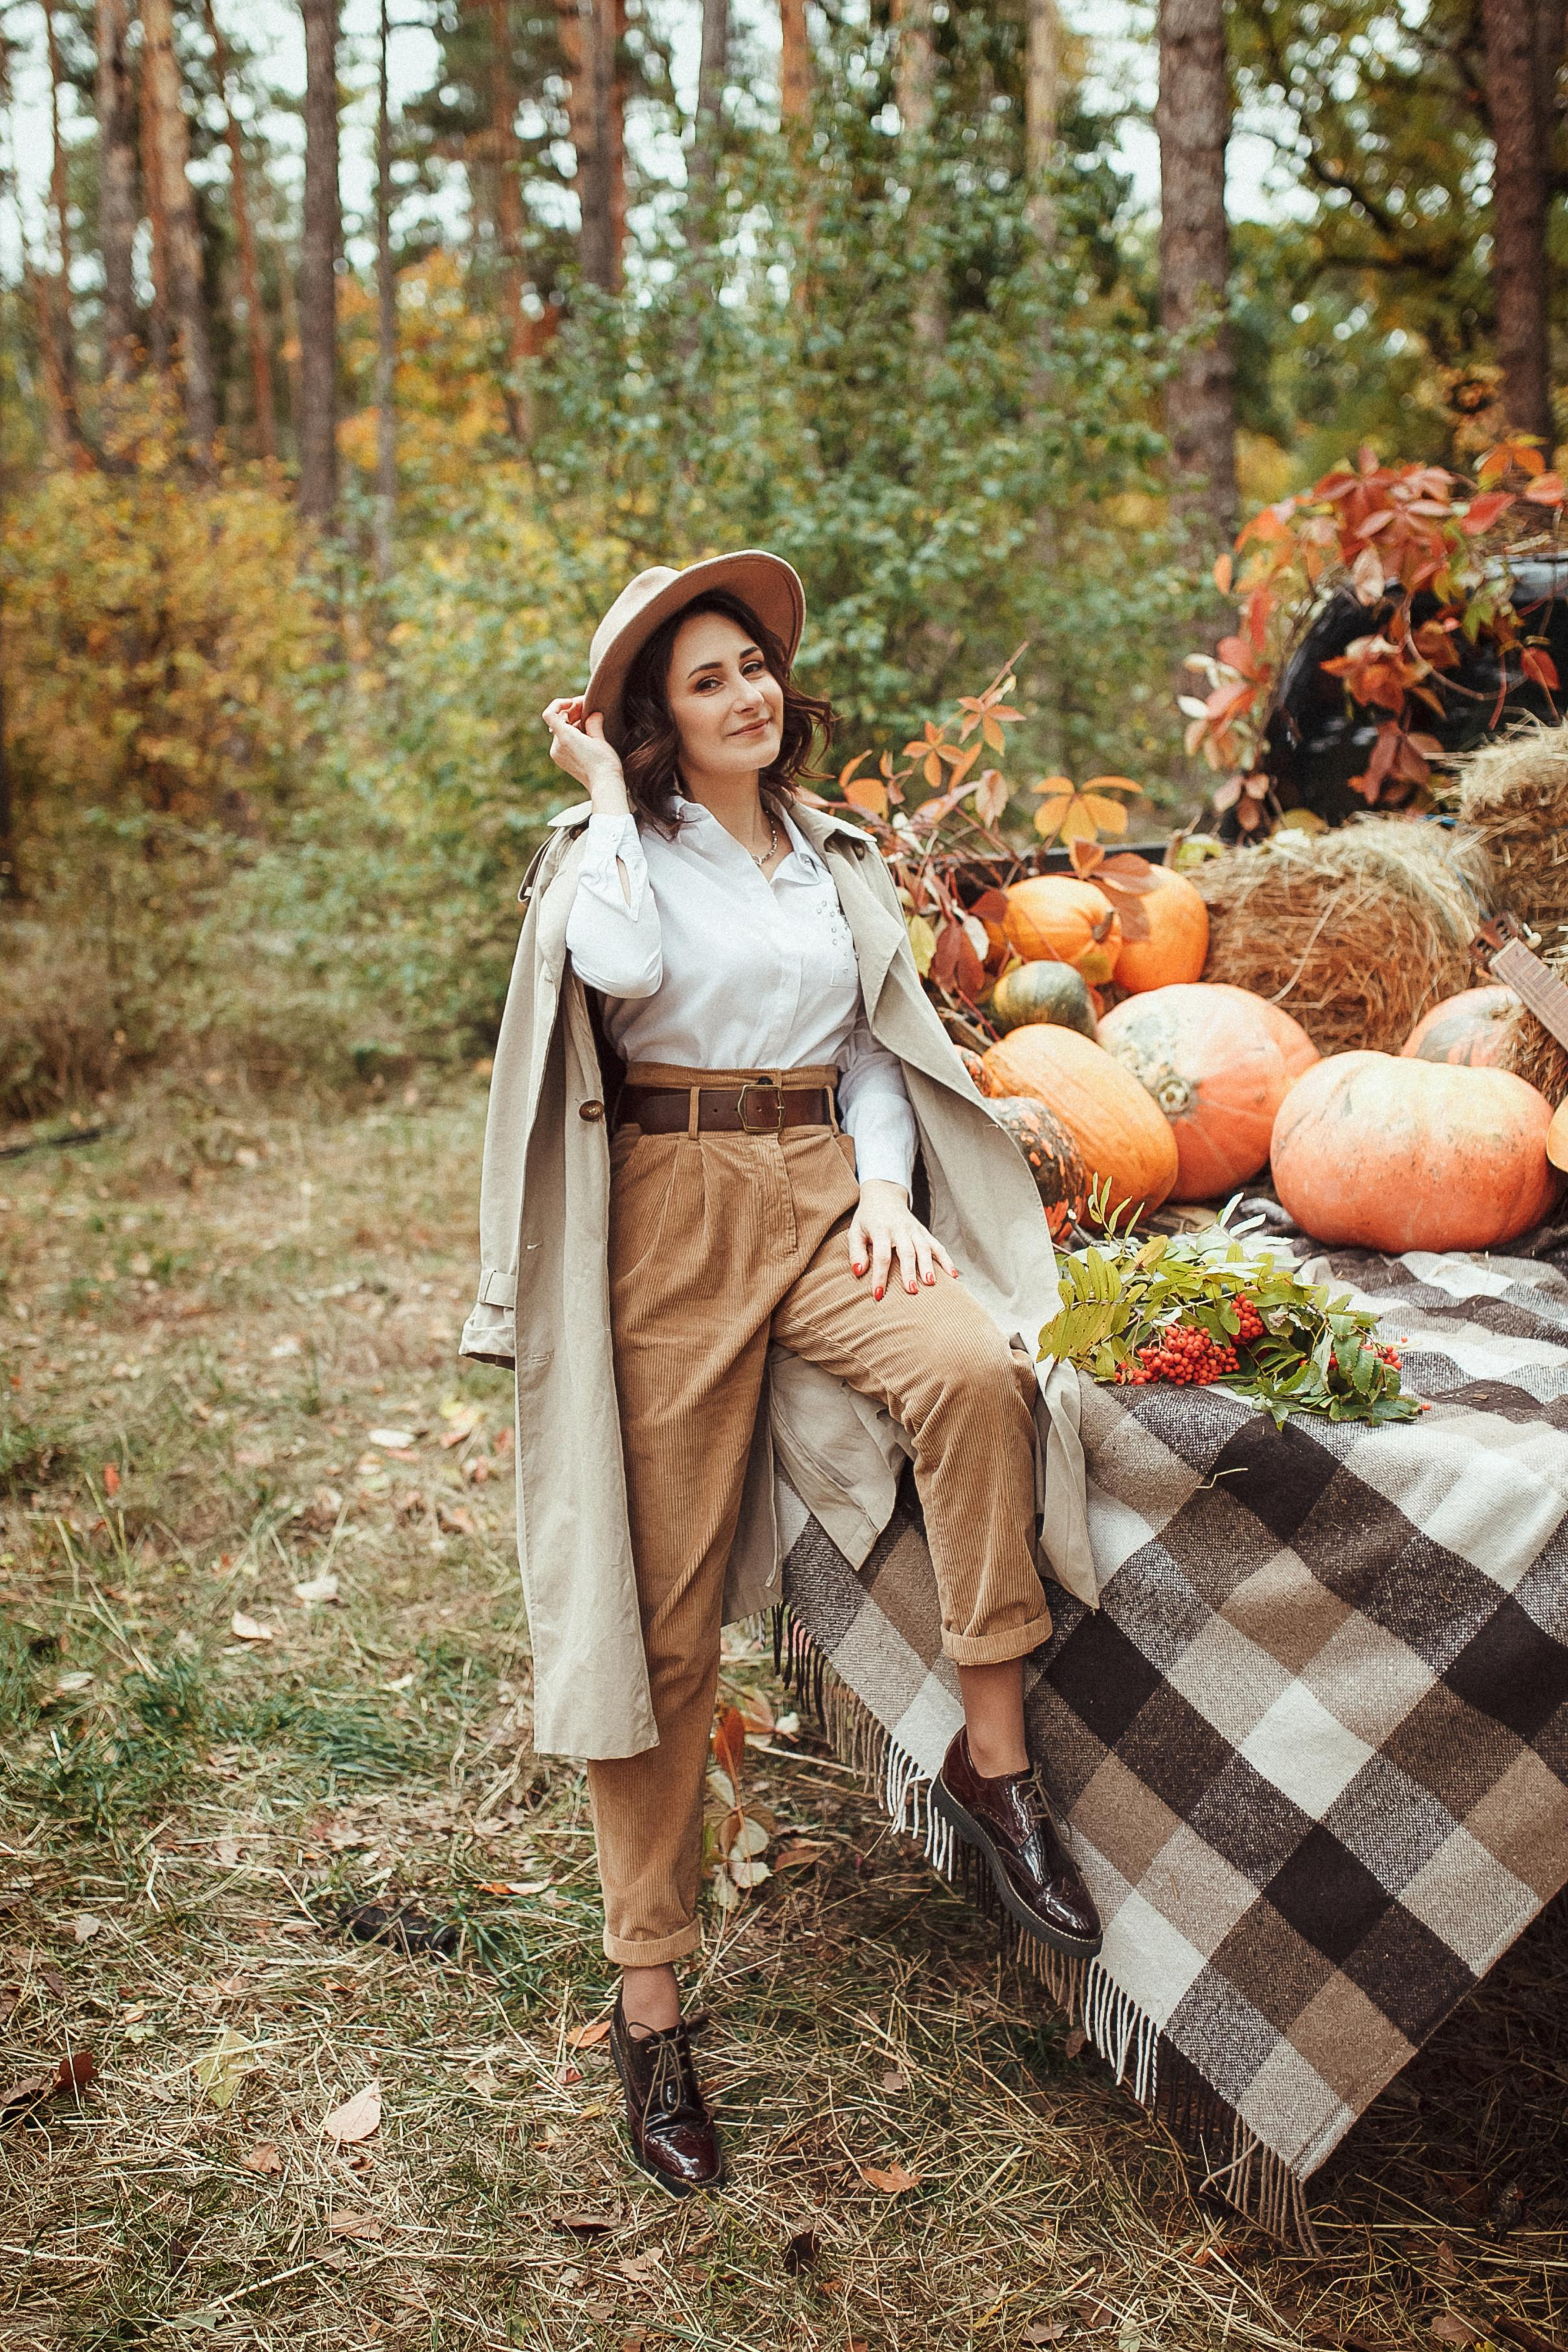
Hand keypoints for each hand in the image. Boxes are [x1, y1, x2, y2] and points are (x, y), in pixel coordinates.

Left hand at [542, 696, 630, 813]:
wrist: (604, 785)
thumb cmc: (605, 763)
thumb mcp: (600, 739)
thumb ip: (593, 722)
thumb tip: (592, 714)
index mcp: (565, 738)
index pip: (550, 714)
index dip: (559, 704)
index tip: (574, 703)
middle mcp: (557, 746)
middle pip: (558, 721)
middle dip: (573, 712)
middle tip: (588, 708)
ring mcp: (558, 755)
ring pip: (561, 731)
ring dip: (574, 723)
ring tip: (591, 721)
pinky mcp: (562, 761)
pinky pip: (563, 741)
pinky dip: (573, 734)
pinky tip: (587, 734)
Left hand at [848, 1179, 957, 1299]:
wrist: (884, 1195)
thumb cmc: (867, 1218)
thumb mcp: (855, 1231)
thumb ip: (856, 1252)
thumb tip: (859, 1272)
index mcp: (881, 1229)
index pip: (881, 1255)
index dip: (880, 1275)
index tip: (878, 1294)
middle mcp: (900, 1229)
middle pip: (906, 1251)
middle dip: (910, 1271)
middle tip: (911, 1290)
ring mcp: (914, 1230)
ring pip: (924, 1248)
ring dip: (929, 1266)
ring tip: (931, 1283)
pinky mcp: (924, 1232)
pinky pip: (937, 1246)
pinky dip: (946, 1260)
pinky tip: (952, 1274)